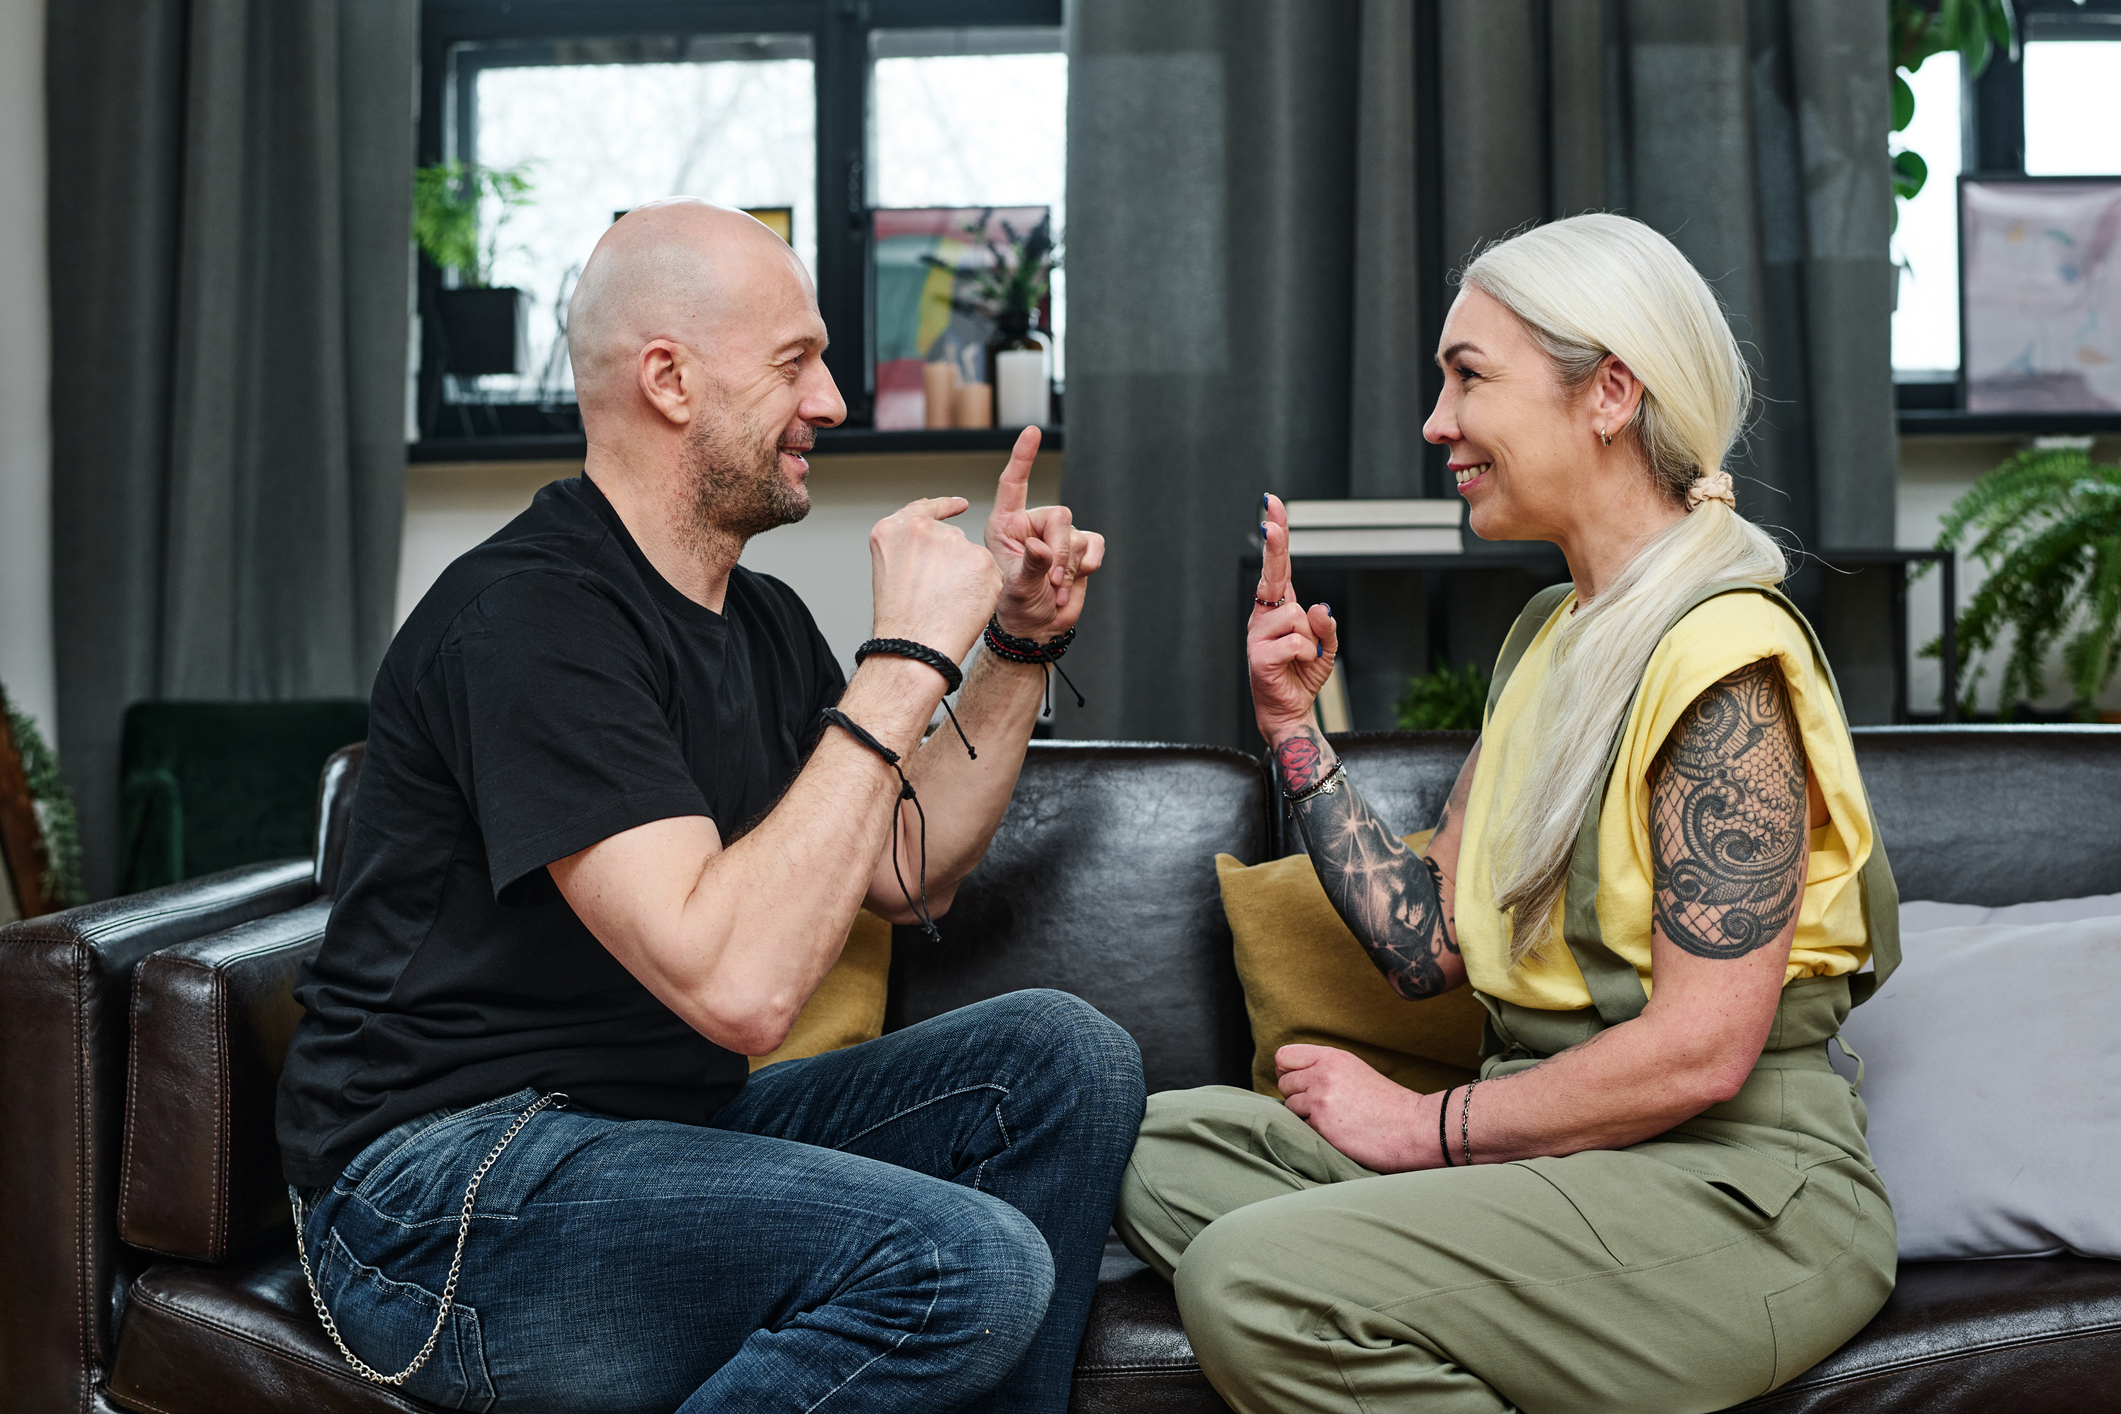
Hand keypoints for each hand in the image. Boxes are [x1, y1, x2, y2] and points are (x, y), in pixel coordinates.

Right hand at [870, 495, 1003, 663]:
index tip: (958, 505)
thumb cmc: (901, 621)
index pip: (925, 508)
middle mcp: (923, 528)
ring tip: (948, 604)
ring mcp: (954, 541)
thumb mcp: (889, 572)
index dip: (943, 507)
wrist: (917, 646)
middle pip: (951, 537)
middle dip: (952, 561)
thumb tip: (936, 546)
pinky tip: (966, 606)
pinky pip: (991, 573)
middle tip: (939, 594)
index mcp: (893, 529)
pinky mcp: (982, 559)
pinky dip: (985, 590)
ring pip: (972, 556)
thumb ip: (909, 548)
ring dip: (968, 576)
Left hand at [985, 427, 1105, 639]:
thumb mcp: (1016, 589)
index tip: (1032, 431)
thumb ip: (1031, 565)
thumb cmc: (1016, 608)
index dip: (1023, 457)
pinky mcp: (1081, 549)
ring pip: (1078, 535)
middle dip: (1060, 552)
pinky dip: (1089, 564)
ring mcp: (1058, 536)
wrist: (1038, 628)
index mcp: (1005, 525)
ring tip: (1056, 589)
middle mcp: (1032, 525)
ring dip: (1072, 566)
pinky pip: (1095, 544)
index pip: (1013, 484)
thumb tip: (1042, 546)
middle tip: (1053, 581)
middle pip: (1059, 516)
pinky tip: (1074, 580)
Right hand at [1249, 494, 1338, 742]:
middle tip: (1271, 521)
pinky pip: (1296, 643)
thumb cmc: (1302, 675)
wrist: (1289, 711)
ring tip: (1303, 656)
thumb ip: (1326, 625)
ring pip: (1297, 616)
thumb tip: (1318, 606)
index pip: (1278, 565)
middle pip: (1272, 572)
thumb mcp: (1326, 647)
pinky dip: (1308, 655)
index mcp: (1278, 607)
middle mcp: (1264, 615)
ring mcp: (1257, 635)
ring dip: (1311, 639)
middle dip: (1274, 544)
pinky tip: (1298, 665)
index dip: (1276, 534)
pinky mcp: (1259, 656)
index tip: (1271, 504)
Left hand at [1276, 1044, 1438, 1172]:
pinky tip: (1338, 1132)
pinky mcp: (1321, 1124)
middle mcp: (1323, 1073)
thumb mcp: (1354, 1070)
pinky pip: (1301, 1126)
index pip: (1284, 1056)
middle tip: (1322, 1106)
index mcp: (1332, 1057)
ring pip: (1290, 1106)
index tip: (1299, 1082)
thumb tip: (1289, 1074)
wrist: (1412, 1127)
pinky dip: (1315, 1131)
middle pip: (1283, 1082)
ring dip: (1306, 1115)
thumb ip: (1323, 1067)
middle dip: (1297, 1095)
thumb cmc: (1386, 1103)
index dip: (1287, 1071)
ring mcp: (1320, 1098)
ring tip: (1334, 1119)